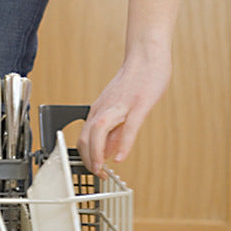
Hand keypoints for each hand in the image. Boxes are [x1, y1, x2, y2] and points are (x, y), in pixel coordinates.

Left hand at [77, 49, 171, 176]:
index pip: (84, 137)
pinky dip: (122, 144)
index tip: (94, 170)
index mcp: (98, 110)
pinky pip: (128, 126)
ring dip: (98, 154)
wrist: (146, 56)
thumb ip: (113, 130)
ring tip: (103, 170)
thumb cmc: (135, 82)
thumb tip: (107, 151)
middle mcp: (104, 108)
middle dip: (89, 160)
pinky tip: (120, 157)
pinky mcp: (138, 103)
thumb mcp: (118, 107)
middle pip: (87, 137)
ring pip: (99, 131)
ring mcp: (120, 105)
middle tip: (97, 175)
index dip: (85, 157)